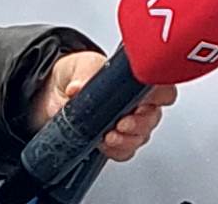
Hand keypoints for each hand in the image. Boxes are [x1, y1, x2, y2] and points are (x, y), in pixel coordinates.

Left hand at [28, 53, 172, 163]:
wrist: (55, 92)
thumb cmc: (76, 73)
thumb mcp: (80, 66)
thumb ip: (84, 74)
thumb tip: (78, 87)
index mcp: (135, 81)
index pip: (162, 89)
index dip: (159, 96)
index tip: (143, 100)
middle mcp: (137, 103)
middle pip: (153, 117)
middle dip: (140, 123)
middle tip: (123, 121)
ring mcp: (127, 123)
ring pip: (141, 137)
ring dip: (127, 138)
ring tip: (110, 134)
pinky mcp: (115, 141)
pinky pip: (125, 151)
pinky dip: (116, 150)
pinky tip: (104, 143)